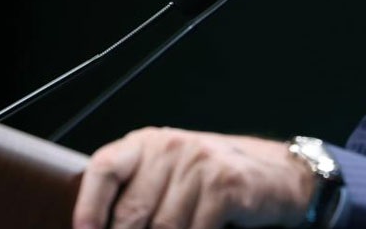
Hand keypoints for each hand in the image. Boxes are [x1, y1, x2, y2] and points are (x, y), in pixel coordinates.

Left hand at [72, 127, 313, 228]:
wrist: (277, 176)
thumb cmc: (215, 182)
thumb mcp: (171, 176)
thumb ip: (139, 194)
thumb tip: (102, 228)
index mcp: (148, 144)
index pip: (105, 169)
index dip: (88, 206)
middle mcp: (172, 148)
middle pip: (132, 212)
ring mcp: (200, 164)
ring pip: (164, 228)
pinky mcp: (225, 184)